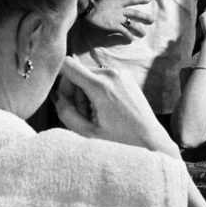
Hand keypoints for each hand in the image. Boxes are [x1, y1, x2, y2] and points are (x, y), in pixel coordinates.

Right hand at [52, 55, 179, 156]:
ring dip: (85, 91)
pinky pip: (101, 76)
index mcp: (100, 86)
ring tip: (95, 114)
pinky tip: (104, 108)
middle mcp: (110, 73)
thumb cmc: (120, 142)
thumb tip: (55, 95)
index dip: (56, 76)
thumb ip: (66, 112)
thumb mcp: (87, 133)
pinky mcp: (125, 75)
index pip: (67, 64)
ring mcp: (119, 72)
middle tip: (81, 114)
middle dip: (73, 91)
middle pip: (76, 71)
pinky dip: (96, 89)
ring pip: (88, 74)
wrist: (151, 141)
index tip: (58, 95)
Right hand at [83, 0, 155, 41]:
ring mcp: (118, 18)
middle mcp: (120, 9)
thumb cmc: (92, 2)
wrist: (88, 8)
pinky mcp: (115, 25)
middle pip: (135, 13)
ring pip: (132, 24)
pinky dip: (128, 36)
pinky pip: (124, 32)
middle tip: (152, 20)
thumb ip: (107, 0)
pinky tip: (131, 40)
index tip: (148, 0)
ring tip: (144, 34)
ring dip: (139, 29)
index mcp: (117, 1)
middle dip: (145, 17)